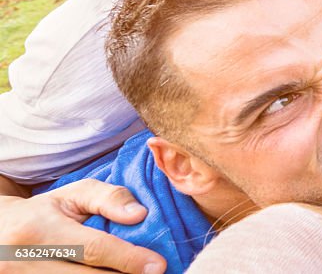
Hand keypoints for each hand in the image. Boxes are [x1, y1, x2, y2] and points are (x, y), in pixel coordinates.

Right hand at [0, 179, 165, 272]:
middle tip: (151, 273)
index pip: (92, 249)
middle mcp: (26, 262)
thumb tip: (140, 214)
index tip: (157, 266)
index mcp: (39, 231)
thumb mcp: (73, 194)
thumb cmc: (43, 212)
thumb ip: (108, 198)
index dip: (128, 258)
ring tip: (132, 273)